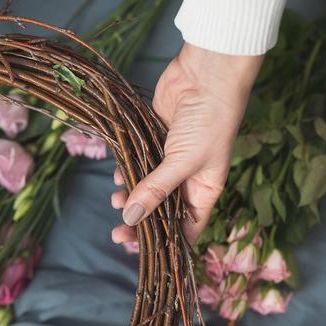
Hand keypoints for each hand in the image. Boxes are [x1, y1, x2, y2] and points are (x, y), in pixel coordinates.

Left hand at [111, 42, 261, 244]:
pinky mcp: (154, 139)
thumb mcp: (184, 161)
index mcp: (205, 190)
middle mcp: (188, 178)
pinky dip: (126, 169)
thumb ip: (157, 190)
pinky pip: (137, 162)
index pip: (186, 228)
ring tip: (116, 198)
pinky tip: (116, 173)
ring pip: (145, 186)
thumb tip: (132, 218)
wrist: (207, 75)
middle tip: (118, 232)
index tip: (140, 250)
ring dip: (130, 194)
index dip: (165, 242)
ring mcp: (170, 158)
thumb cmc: (209, 121)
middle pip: (161, 210)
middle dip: (140, 221)